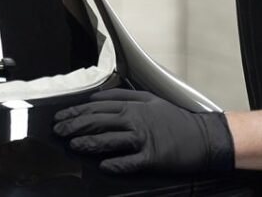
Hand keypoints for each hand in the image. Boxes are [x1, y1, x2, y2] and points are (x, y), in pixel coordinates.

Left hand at [52, 89, 234, 174]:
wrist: (202, 137)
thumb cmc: (175, 119)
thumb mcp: (149, 99)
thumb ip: (123, 96)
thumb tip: (98, 97)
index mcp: (132, 106)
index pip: (96, 108)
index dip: (75, 112)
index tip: (61, 117)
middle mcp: (135, 120)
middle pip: (98, 122)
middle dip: (74, 126)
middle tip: (59, 131)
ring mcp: (143, 139)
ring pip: (109, 140)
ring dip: (88, 142)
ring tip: (74, 145)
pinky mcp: (152, 157)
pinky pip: (129, 161)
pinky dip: (115, 163)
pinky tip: (103, 165)